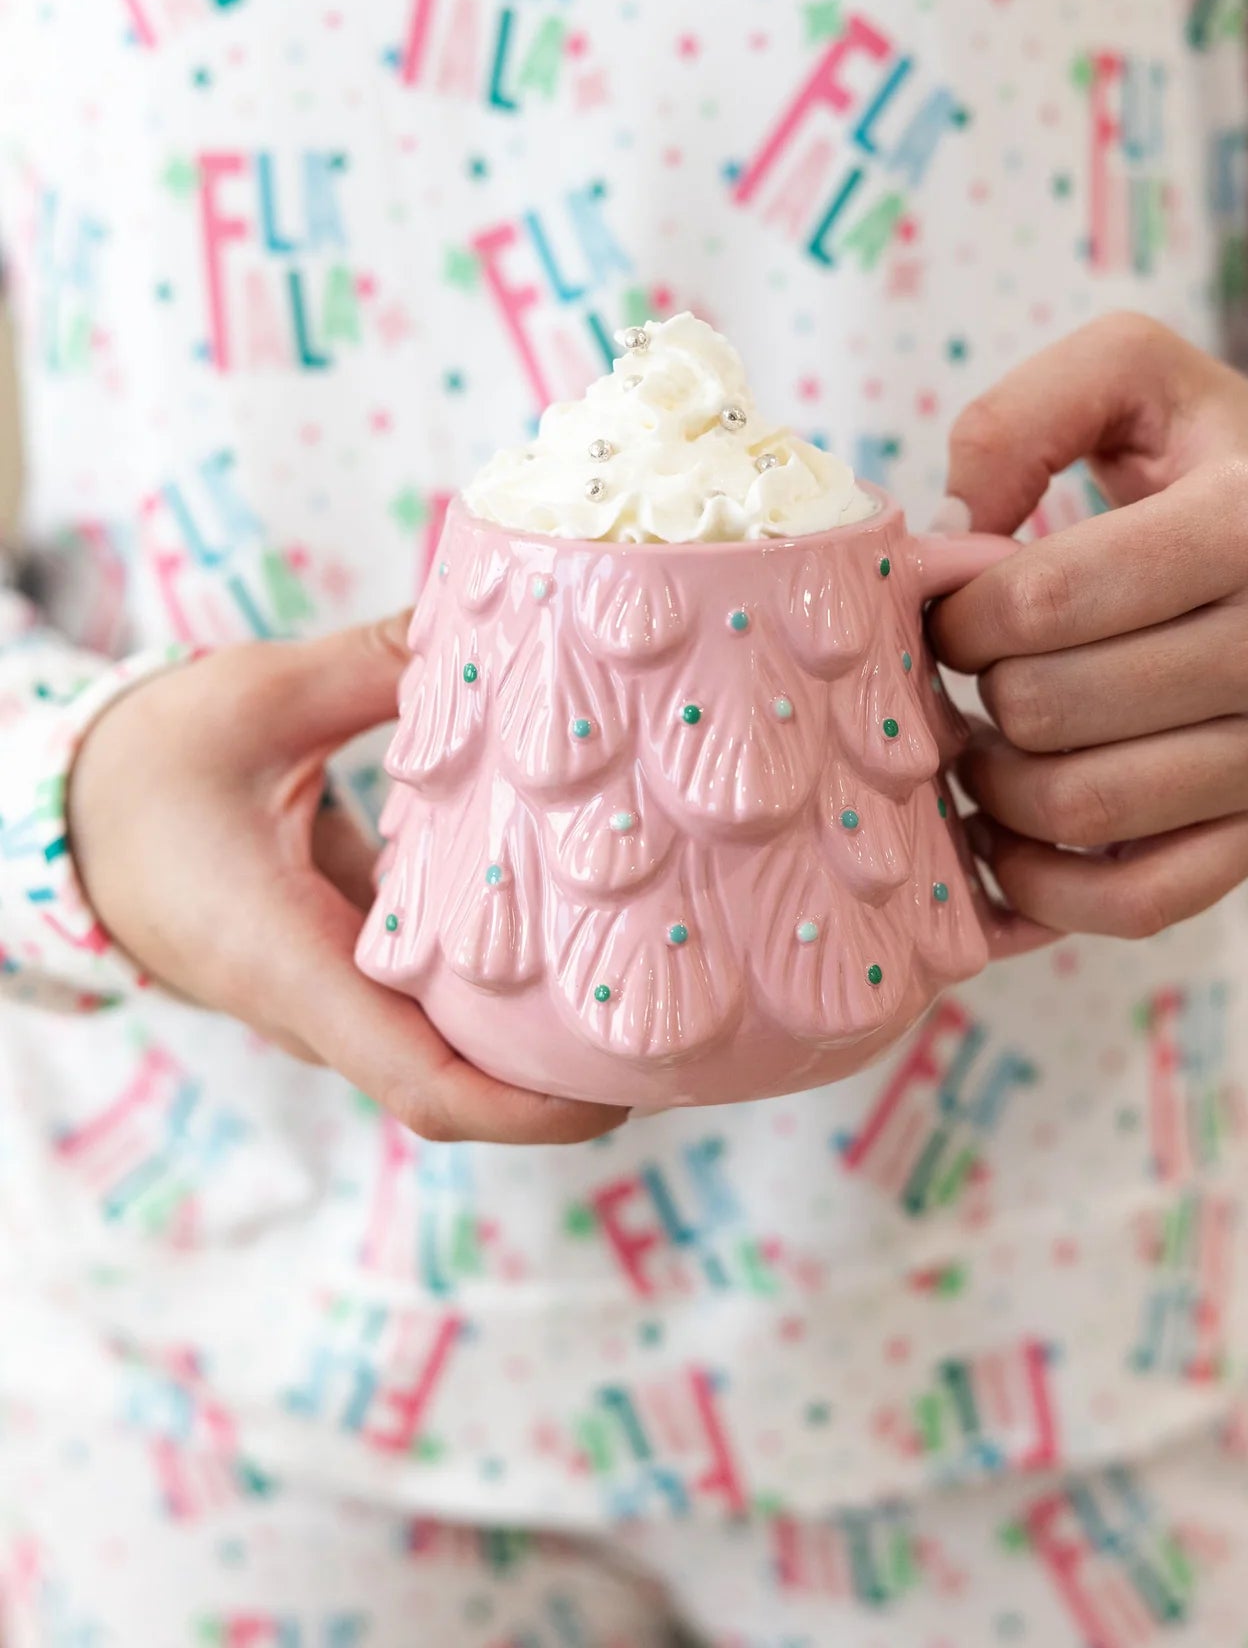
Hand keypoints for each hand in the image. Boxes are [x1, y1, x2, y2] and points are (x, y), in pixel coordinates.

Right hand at [67, 617, 627, 1143]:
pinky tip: (586, 918)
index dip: (533, 1108)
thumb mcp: (251, 701)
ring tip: (667, 973)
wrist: (72, 819)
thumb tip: (482, 620)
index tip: (629, 1090)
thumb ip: (368, 664)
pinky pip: (442, 998)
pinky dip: (514, 979)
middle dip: (577, 1075)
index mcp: (289, 967)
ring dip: (552, 1031)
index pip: (425, 1087)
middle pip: (468, 1084)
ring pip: (460, 1047)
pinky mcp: (350, 964)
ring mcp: (338, 995)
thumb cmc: (145, 768)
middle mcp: (323, 1006)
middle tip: (694, 1020)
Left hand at [931, 313, 1247, 937]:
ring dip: (990, 782)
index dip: (957, 610)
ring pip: (1074, 809)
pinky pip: (1132, 903)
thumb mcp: (1134, 379)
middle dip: (971, 690)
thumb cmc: (1212, 466)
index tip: (954, 604)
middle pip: (1045, 708)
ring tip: (984, 733)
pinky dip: (1042, 884)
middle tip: (967, 669)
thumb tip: (949, 532)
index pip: (1041, 599)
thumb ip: (1024, 415)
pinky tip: (1007, 829)